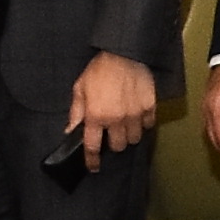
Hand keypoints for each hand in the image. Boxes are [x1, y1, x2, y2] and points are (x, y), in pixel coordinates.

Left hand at [69, 50, 158, 165]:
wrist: (123, 52)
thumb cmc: (99, 69)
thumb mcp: (80, 88)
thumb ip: (76, 112)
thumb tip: (70, 130)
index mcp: (96, 116)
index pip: (93, 147)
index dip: (92, 160)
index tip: (93, 166)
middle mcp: (116, 119)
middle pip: (118, 146)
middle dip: (113, 143)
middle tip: (110, 133)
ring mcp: (135, 114)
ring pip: (134, 139)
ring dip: (128, 135)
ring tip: (124, 125)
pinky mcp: (149, 107)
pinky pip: (147, 125)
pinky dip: (142, 123)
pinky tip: (137, 115)